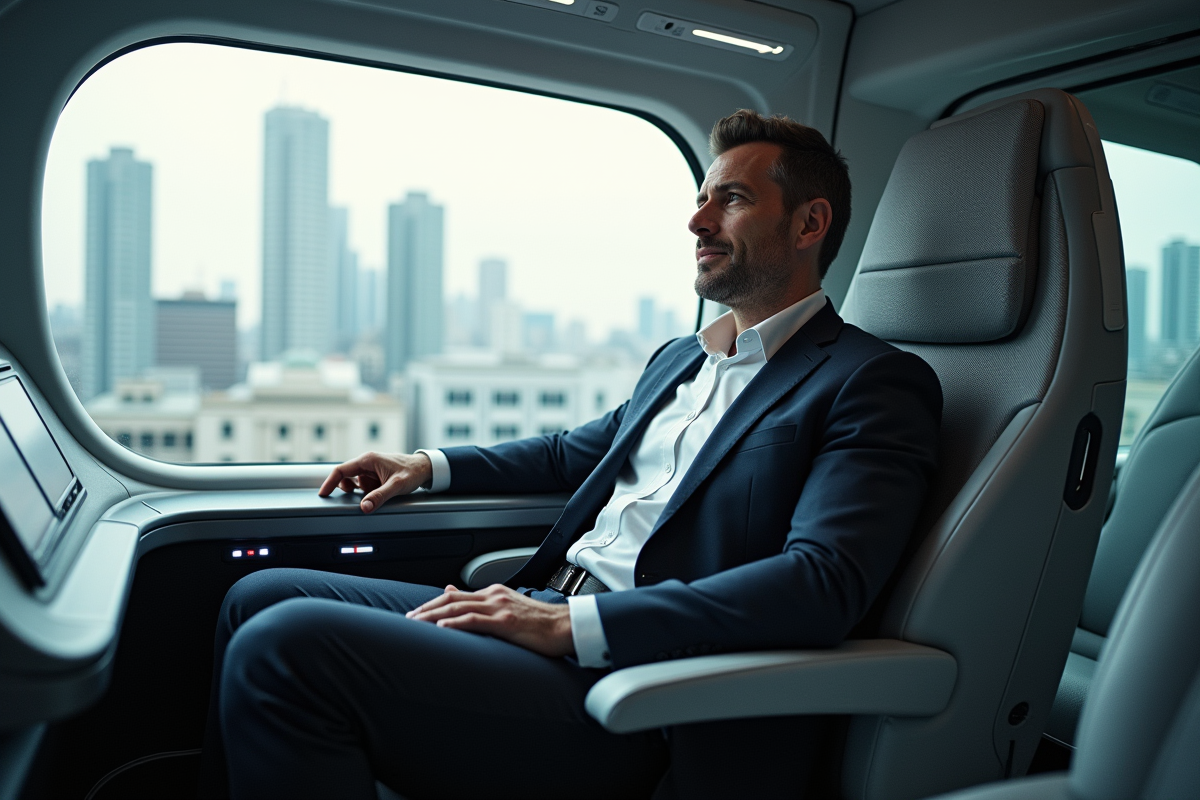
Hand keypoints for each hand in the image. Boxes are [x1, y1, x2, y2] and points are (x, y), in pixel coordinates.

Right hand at [317, 451, 432, 512]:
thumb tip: (365, 507)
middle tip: (364, 495)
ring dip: (365, 491)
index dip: (329, 482)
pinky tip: (383, 490)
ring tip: (382, 490)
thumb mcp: (396, 485)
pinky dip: (370, 491)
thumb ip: (379, 496)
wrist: (425, 468)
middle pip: (347, 477)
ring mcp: (371, 468)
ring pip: (357, 483)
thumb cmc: (412, 471)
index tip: (323, 493)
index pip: (341, 470)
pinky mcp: (375, 474)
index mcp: (368, 460)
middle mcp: (367, 462)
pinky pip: (365, 485)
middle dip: (353, 489)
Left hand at [407, 584, 574, 657]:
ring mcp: (500, 608)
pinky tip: (442, 628)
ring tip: (415, 625)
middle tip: (407, 621)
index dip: (432, 604)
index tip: (415, 615)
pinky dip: (456, 623)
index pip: (456, 597)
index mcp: (494, 594)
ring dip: (433, 616)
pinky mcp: (507, 622)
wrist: (567, 627)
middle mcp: (494, 597)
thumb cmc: (542, 624)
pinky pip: (476, 621)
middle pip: (451, 600)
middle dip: (426, 609)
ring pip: (459, 608)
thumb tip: (457, 596)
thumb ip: (485, 605)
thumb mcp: (510, 609)